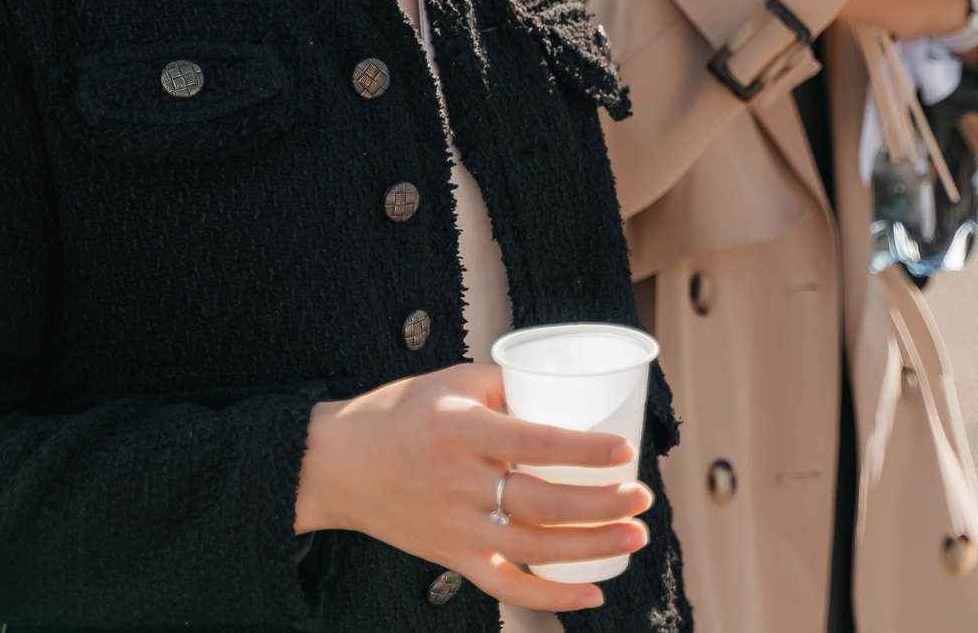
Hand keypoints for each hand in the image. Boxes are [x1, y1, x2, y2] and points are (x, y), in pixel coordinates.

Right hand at [294, 362, 651, 612]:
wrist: (334, 465)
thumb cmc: (397, 413)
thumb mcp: (450, 381)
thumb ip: (507, 383)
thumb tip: (565, 385)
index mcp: (462, 430)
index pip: (534, 441)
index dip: (583, 449)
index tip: (625, 450)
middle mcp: (459, 482)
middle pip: (542, 501)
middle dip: (601, 504)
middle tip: (642, 496)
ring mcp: (455, 527)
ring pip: (533, 546)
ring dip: (591, 547)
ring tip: (636, 536)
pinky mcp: (450, 557)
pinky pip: (505, 586)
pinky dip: (550, 597)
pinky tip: (591, 594)